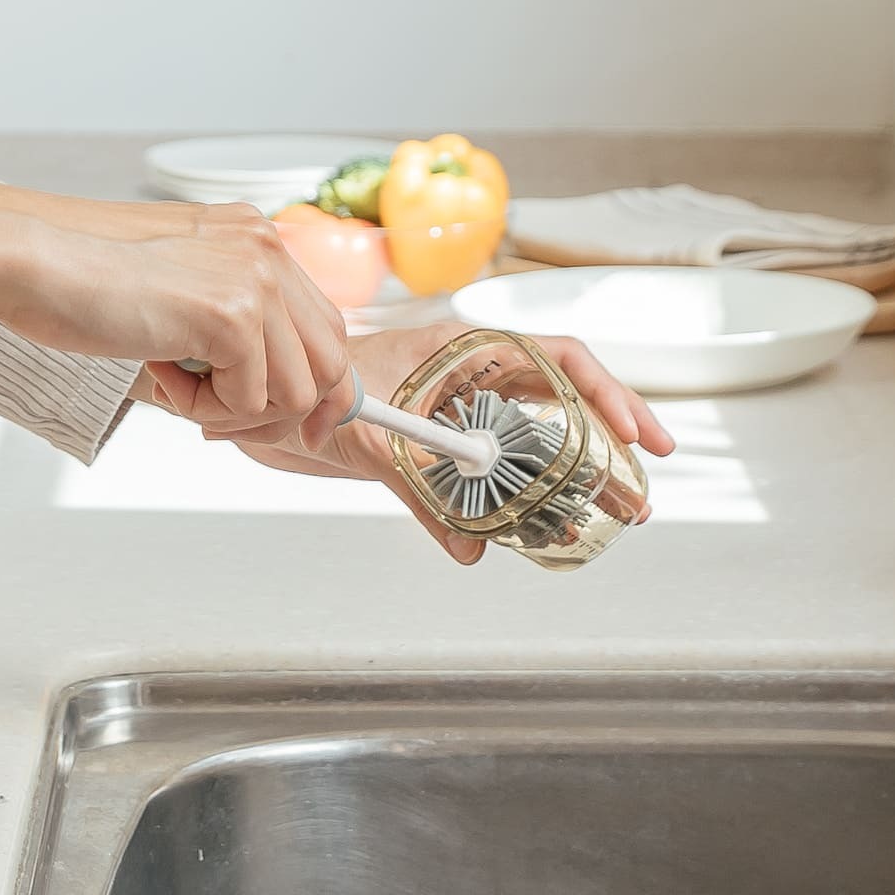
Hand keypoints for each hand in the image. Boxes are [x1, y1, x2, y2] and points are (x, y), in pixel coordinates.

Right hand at [0, 178, 356, 437]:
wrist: (32, 260)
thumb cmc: (81, 278)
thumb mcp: (176, 291)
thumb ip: (227, 324)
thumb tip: (265, 395)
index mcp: (256, 237)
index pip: (326, 325)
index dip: (318, 387)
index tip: (305, 427)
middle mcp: (267, 249)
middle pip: (332, 362)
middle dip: (283, 412)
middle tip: (222, 423)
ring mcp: (256, 279)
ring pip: (295, 393)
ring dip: (231, 410)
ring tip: (172, 382)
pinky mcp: (233, 316)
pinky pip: (247, 403)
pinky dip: (199, 408)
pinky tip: (156, 370)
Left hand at [222, 339, 676, 564]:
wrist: (251, 403)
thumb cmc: (301, 397)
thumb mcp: (368, 446)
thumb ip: (424, 494)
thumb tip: (473, 547)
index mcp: (461, 348)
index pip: (556, 358)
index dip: (606, 394)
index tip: (637, 437)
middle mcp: (470, 371)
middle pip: (563, 397)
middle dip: (609, 440)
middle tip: (644, 491)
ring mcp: (459, 403)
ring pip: (537, 431)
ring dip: (575, 470)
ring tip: (614, 514)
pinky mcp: (441, 437)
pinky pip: (498, 461)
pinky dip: (526, 490)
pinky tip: (545, 525)